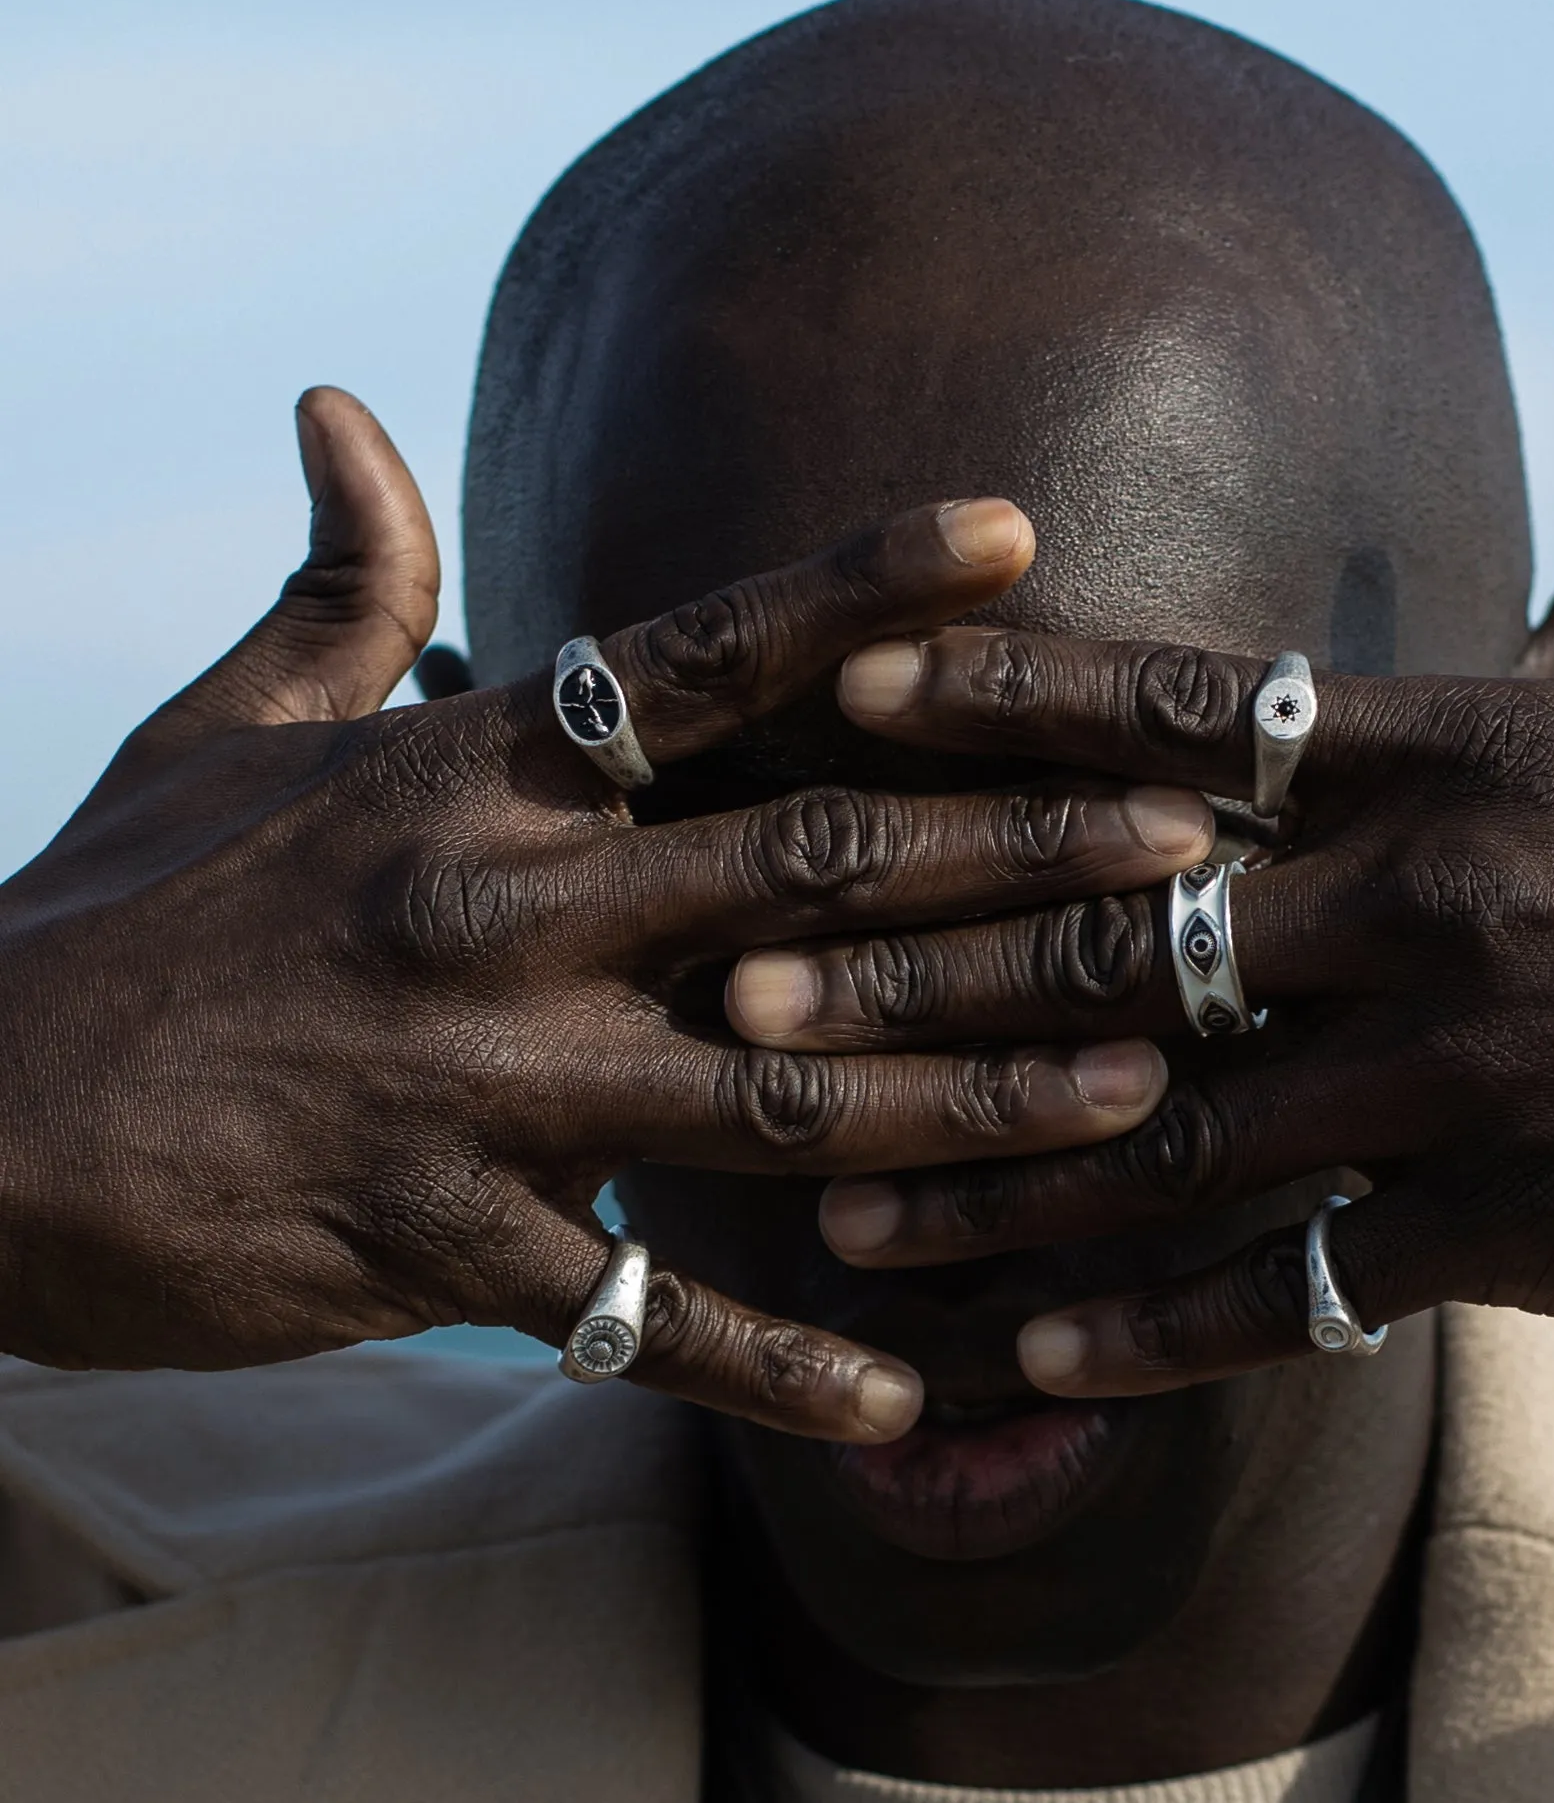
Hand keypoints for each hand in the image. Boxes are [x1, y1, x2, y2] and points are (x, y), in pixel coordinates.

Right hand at [0, 391, 1210, 1435]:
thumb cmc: (112, 908)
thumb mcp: (221, 726)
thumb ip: (334, 582)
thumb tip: (340, 405)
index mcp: (463, 773)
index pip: (692, 655)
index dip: (855, 586)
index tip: (1014, 536)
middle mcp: (497, 913)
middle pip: (803, 868)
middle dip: (1010, 858)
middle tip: (1192, 847)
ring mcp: (476, 1089)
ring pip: (777, 1088)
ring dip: (972, 1094)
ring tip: (1141, 1094)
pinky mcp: (437, 1247)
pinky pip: (645, 1321)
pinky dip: (780, 1363)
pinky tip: (916, 1396)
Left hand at [727, 313, 1553, 1393]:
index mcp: (1473, 756)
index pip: (1189, 709)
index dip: (1010, 692)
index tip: (852, 686)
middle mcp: (1433, 902)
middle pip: (1118, 926)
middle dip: (920, 963)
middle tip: (745, 996)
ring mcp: (1460, 1072)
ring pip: (1163, 1126)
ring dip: (984, 1172)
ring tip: (831, 1211)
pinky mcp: (1507, 1226)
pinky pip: (1286, 1288)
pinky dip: (1149, 1333)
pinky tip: (1019, 1373)